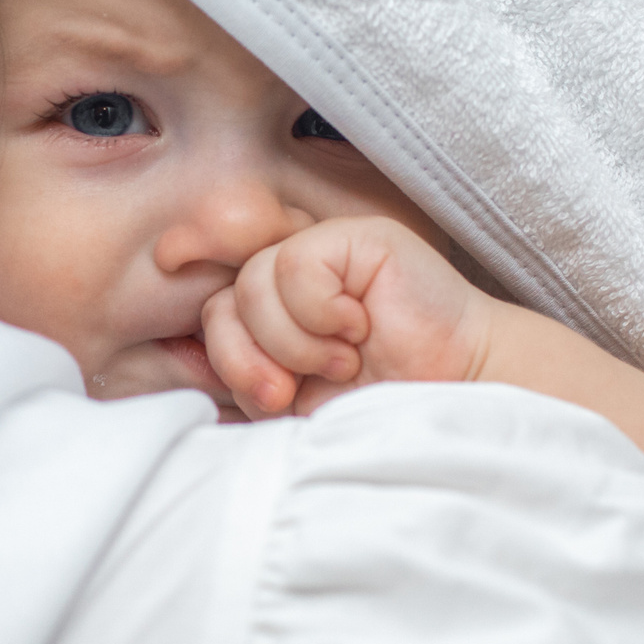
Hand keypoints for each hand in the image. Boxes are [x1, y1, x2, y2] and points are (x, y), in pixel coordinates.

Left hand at [201, 216, 495, 417]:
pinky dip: (319, 311)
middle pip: (224, 303)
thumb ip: (248, 379)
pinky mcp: (357, 239)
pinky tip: (359, 329)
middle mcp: (294, 278)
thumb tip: (188, 361)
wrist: (455, 398)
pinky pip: (296, 265)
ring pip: (254, 284)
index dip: (214, 321)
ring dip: (293, 343)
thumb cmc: (381, 404)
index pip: (212, 302)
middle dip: (247, 360)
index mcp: (275, 315)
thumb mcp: (297, 402)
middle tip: (291, 393)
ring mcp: (326, 253)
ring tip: (341, 363)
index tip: (223, 332)